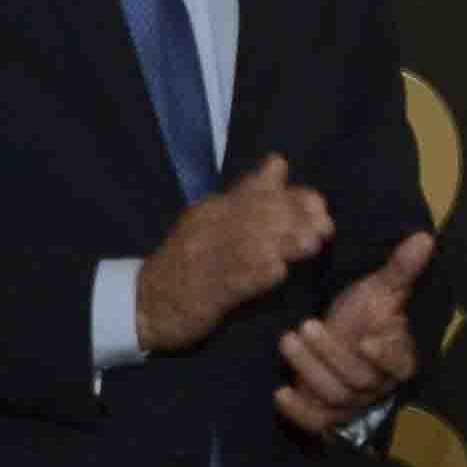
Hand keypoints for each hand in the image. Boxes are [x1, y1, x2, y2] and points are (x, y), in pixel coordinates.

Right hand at [134, 155, 331, 354]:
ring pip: (249, 242)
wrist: (142, 303)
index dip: (294, 197)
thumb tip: (279, 164)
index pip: (259, 191)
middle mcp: (210, 227)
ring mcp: (206, 258)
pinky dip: (257, 273)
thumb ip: (247, 199)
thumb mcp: (213, 223)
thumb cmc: (188, 265)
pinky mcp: (205, 291)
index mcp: (215, 209)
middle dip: (296, 218)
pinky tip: (279, 272)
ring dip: (284, 242)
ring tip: (312, 245)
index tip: (321, 208)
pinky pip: (232, 279)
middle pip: (258, 213)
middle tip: (325, 229)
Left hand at [274, 229, 436, 435]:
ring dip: (309, 369)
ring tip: (288, 339)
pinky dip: (299, 412)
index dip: (386, 356)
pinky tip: (280, 392)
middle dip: (330, 354)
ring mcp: (351, 403)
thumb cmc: (364, 315)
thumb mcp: (379, 289)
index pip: (399, 364)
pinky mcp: (326, 413)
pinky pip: (316, 422)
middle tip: (306, 326)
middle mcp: (377, 386)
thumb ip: (401, 268)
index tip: (367, 340)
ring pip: (334, 396)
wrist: (338, 338)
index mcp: (398, 358)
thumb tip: (425, 237)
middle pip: (358, 379)